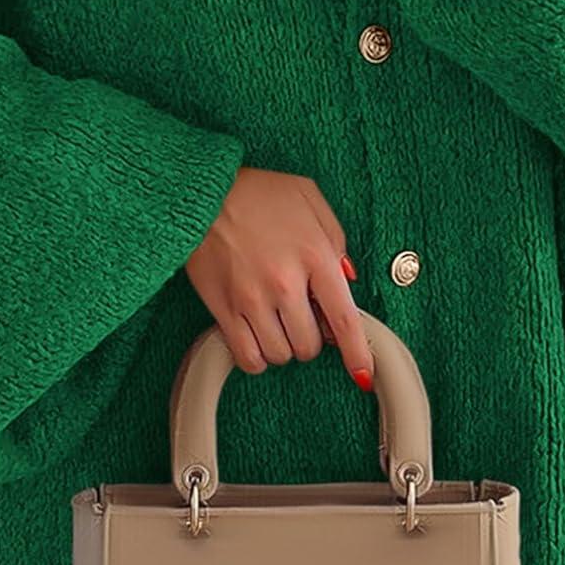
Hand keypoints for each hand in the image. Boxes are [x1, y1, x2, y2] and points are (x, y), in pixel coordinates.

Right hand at [184, 166, 375, 389]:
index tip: (362, 373)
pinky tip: (257, 337)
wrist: (202, 190)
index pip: (344, 319)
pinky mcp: (222, 309)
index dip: (357, 353)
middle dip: (312, 338)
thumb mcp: (308, 198)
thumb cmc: (257, 192)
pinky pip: (247, 357)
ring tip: (277, 322)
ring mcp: (251, 299)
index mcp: (314, 255)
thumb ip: (336, 237)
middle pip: (310, 345)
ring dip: (284, 347)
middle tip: (303, 318)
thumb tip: (347, 280)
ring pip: (280, 355)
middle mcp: (284, 282)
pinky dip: (256, 357)